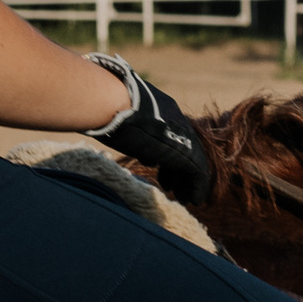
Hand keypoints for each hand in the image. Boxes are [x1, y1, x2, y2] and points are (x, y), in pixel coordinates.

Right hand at [89, 58, 215, 215]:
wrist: (111, 102)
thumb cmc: (104, 105)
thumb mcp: (118, 115)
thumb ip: (125, 128)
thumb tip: (114, 134)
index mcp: (161, 107)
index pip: (170, 134)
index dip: (166, 153)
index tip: (158, 167)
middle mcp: (176, 118)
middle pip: (184, 148)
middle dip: (178, 169)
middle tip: (172, 186)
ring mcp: (182, 134)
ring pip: (194, 162)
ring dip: (187, 181)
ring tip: (182, 198)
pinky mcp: (185, 151)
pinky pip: (198, 173)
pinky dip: (197, 187)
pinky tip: (193, 200)